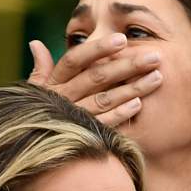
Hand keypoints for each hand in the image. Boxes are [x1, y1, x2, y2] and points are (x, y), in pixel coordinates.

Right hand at [28, 36, 162, 126]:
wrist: (33, 151)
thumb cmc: (38, 116)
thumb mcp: (36, 93)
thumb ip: (41, 69)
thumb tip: (35, 43)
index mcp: (54, 83)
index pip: (75, 59)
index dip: (98, 49)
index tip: (122, 39)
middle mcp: (64, 98)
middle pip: (97, 77)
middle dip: (127, 65)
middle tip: (154, 56)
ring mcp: (74, 118)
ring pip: (105, 99)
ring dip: (132, 88)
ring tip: (157, 77)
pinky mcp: (84, 135)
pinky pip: (104, 123)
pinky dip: (120, 114)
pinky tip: (138, 104)